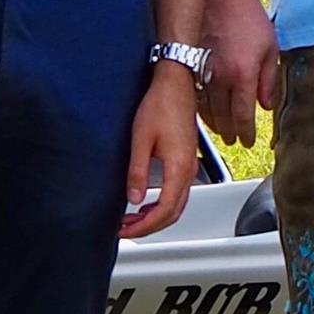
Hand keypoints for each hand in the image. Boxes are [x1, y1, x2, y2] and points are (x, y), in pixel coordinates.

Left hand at [121, 65, 199, 237]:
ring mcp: (189, 166)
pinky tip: (146, 202)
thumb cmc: (160, 104)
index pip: (163, 210)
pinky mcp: (186, 160)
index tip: (124, 229)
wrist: (176, 83)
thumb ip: (137, 171)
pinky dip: (162, 205)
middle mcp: (188, 170)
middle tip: (126, 229)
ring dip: (156, 217)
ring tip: (132, 219)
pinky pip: (178, 193)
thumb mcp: (141, 139)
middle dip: (149, 227)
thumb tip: (133, 198)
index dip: (143, 226)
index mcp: (178, 168)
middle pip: (173, 213)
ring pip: (177, 205)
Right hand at [204, 0, 281, 147]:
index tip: (248, 141)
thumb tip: (266, 106)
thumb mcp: (270, 48)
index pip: (243, 115)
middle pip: (223, 117)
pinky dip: (201, 109)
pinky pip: (194, 96)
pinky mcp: (190, 65)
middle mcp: (221, 77)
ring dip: (215, 124)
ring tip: (223, 132)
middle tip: (236, 140)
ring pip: (206, 109)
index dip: (246, 132)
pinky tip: (207, 113)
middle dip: (230, 133)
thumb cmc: (248, 19)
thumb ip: (269, 80)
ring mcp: (202, 71)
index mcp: (243, 74)